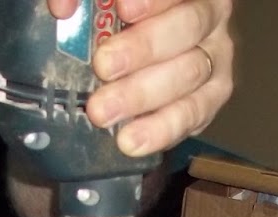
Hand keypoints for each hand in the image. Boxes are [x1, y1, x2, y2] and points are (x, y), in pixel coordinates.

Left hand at [48, 0, 234, 156]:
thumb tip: (61, 8)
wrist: (143, 56)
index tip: (123, 11)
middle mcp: (210, 15)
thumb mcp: (103, 2)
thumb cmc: (121, 18)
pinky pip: (193, 115)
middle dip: (143, 49)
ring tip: (102, 112)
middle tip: (103, 66)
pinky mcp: (213, 97)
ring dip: (142, 96)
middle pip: (187, 27)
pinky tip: (131, 141)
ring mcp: (216, 57)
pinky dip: (161, 130)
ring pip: (190, 74)